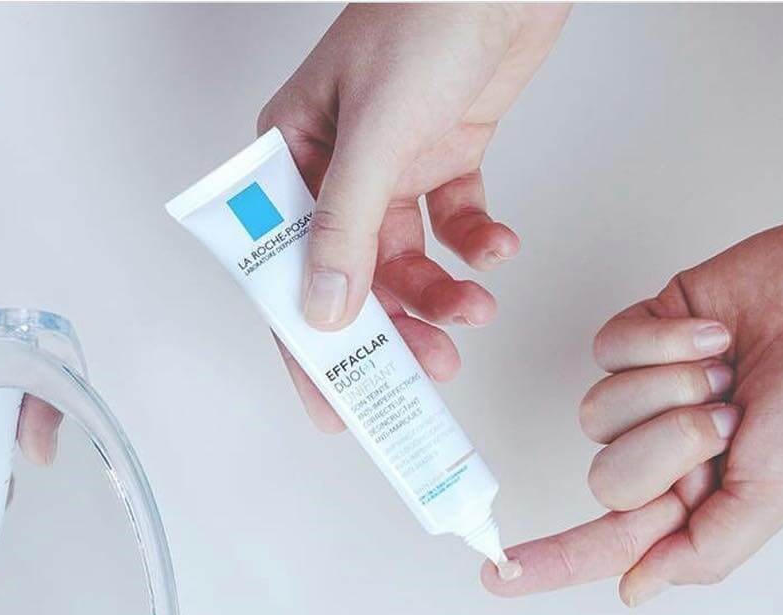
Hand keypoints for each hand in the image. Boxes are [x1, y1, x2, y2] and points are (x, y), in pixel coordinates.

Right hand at [258, 2, 567, 430]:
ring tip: (474, 311)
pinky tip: (497, 249)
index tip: (332, 406)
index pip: (285, 272)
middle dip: (391, 330)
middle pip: (351, 280)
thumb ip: (344, 228)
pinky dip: (477, 245)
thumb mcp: (374, 130)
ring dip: (442, 294)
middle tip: (422, 371)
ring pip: (407, 262)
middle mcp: (336, 171)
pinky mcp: (445, 158)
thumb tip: (321, 314)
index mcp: (289, 158)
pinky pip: (455, 224)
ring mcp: (392, 168)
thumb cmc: (426, 10)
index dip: (306, 347)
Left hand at [483, 208, 782, 603]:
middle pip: (606, 480)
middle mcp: (664, 451)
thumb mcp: (774, 495)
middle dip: (670, 447)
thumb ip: (702, 550)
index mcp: (695, 498)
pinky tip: (715, 335)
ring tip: (728, 375)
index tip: (496, 577)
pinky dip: (665, 341)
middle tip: (728, 421)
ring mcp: (648, 393)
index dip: (552, 563)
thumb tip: (633, 588)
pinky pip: (609, 350)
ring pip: (597, 415)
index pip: (608, 543)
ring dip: (672, 391)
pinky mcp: (641, 335)